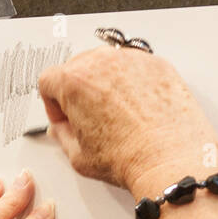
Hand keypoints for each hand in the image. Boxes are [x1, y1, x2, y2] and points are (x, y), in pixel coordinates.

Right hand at [37, 46, 217, 199]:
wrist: (169, 159)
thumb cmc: (128, 157)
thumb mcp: (78, 156)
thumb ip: (63, 135)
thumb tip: (62, 128)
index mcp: (74, 81)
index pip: (49, 80)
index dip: (52, 104)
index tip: (62, 116)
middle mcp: (101, 62)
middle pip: (77, 67)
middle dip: (78, 92)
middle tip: (88, 118)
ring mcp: (131, 59)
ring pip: (107, 65)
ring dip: (105, 84)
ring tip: (115, 115)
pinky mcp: (156, 63)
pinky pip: (136, 68)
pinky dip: (133, 84)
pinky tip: (137, 110)